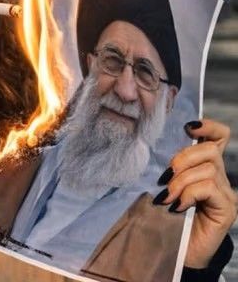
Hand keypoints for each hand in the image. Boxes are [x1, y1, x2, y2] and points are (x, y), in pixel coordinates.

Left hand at [160, 119, 236, 267]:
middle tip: (166, 178)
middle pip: (209, 150)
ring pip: (208, 168)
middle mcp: (218, 177)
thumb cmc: (162, 215)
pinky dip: (189, 193)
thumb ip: (165, 167)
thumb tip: (151, 147)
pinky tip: (178, 206)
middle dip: (183, 158)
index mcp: (203, 167)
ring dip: (182, 180)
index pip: (217, 137)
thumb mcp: (161, 184)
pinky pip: (209, 187)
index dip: (207, 127)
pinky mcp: (226, 209)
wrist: (171, 250)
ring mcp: (225, 193)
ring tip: (168, 197)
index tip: (188, 127)